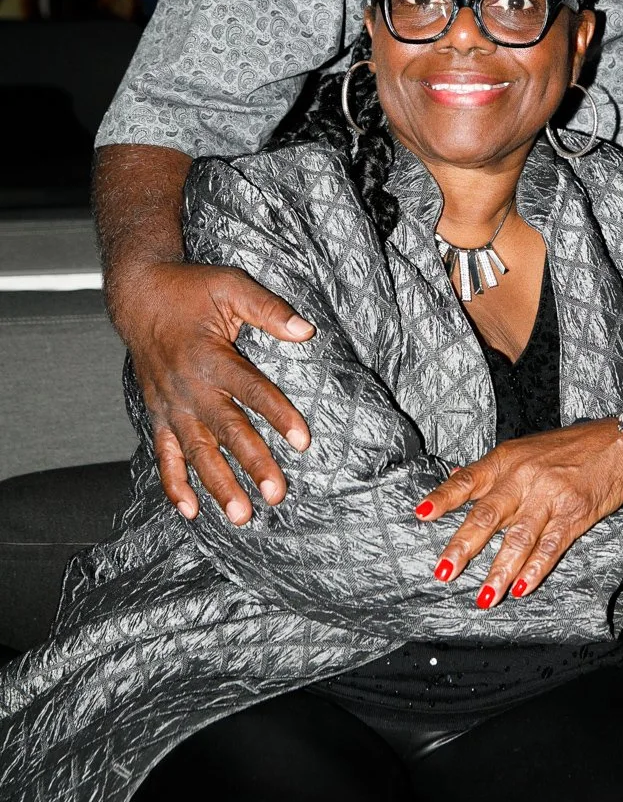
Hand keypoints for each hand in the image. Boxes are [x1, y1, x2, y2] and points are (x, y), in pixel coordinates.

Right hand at [109, 261, 314, 523]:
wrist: (138, 297)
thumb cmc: (189, 290)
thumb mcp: (231, 286)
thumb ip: (268, 309)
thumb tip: (306, 330)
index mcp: (210, 356)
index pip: (251, 390)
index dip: (278, 414)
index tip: (303, 441)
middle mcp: (190, 388)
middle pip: (226, 431)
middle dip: (252, 464)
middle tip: (276, 493)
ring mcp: (171, 406)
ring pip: (197, 452)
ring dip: (218, 485)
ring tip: (240, 515)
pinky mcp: (158, 415)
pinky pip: (164, 456)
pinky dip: (174, 485)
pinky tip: (190, 511)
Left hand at [414, 420, 622, 606]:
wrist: (617, 442)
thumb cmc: (568, 448)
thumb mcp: (524, 449)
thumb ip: (492, 469)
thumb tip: (454, 477)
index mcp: (506, 459)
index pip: (468, 479)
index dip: (443, 497)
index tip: (421, 514)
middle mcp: (524, 476)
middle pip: (487, 514)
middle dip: (463, 546)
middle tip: (444, 572)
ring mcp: (549, 495)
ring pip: (518, 537)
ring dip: (499, 571)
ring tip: (484, 597)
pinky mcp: (575, 512)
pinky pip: (551, 545)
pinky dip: (536, 569)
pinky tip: (522, 588)